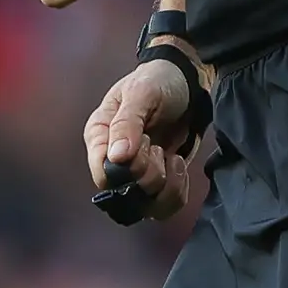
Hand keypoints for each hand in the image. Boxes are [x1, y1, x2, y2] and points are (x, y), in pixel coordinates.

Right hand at [85, 62, 206, 220]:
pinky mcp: (159, 181)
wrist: (188, 82)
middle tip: (157, 145)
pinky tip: (178, 163)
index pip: (103, 174)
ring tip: (170, 156)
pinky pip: (166, 204)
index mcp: (100, 137)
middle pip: (126, 193)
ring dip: (166, 185)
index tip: (145, 145)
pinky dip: (177, 190)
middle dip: (150, 172)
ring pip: (147, 206)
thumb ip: (127, 123)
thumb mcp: (142, 93)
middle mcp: (114, 160)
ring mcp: (137, 174)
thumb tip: (117, 157)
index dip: (126, 169)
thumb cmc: (158, 80)